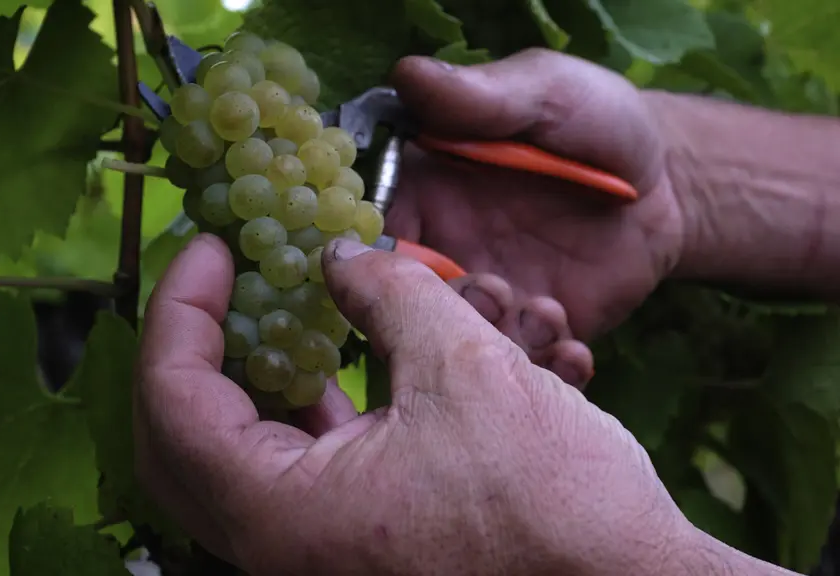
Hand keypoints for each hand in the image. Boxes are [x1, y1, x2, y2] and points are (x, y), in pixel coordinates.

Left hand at [134, 234, 707, 575]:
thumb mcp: (464, 368)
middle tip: (228, 281)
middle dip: (203, 347)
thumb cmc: (554, 503)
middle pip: (185, 437)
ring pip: (243, 454)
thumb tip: (341, 257)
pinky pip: (300, 472)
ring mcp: (317, 554)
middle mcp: (282, 549)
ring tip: (291, 309)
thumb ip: (387, 293)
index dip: (182, 308)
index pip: (174, 400)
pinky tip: (346, 363)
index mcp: (281, 515)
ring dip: (264, 374)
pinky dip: (311, 411)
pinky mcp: (358, 547)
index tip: (212, 247)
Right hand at [388, 49, 684, 349]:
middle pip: (407, 303)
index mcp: (427, 191)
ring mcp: (491, 296)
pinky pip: (522, 368)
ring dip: (494, 341)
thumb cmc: (599, 121)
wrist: (672, 182)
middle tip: (492, 288)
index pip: (375, 230)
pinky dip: (541, 368)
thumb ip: (480, 95)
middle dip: (441, 310)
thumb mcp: (545, 92)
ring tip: (545, 312)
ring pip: (460, 347)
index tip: (406, 261)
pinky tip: (572, 344)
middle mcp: (447, 250)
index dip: (374, 253)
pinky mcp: (536, 333)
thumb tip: (406, 74)